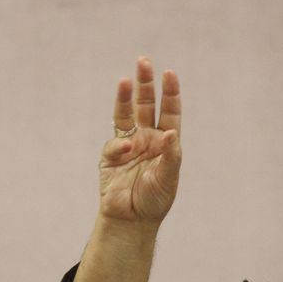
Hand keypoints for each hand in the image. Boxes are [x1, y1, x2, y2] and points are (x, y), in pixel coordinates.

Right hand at [98, 57, 180, 224]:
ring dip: (125, 97)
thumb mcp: (169, 178)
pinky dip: (120, 145)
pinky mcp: (111, 157)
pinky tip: (127, 150)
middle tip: (144, 61)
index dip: (170, 92)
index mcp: (165, 140)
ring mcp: (128, 145)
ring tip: (126, 80)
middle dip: (145, 84)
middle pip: (146, 105)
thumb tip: (171, 133)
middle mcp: (147, 138)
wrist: (132, 220)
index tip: (169, 73)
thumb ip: (171, 156)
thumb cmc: (155, 200)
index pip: (170, 111)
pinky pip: (114, 144)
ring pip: (126, 114)